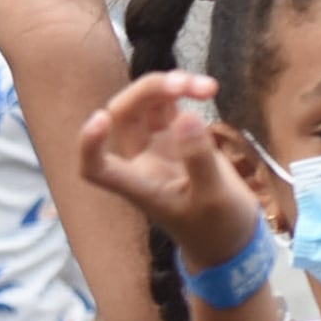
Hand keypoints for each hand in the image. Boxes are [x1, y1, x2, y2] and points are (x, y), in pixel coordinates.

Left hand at [80, 70, 270, 270]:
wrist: (231, 235)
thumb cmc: (217, 227)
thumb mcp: (214, 199)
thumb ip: (199, 159)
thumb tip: (185, 116)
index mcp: (140, 186)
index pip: (97, 169)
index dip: (89, 145)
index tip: (98, 120)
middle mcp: (140, 162)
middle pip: (124, 115)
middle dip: (148, 91)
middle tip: (185, 85)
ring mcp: (155, 146)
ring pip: (146, 103)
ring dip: (168, 85)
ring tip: (208, 87)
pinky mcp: (175, 136)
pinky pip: (168, 103)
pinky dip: (183, 89)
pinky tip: (207, 89)